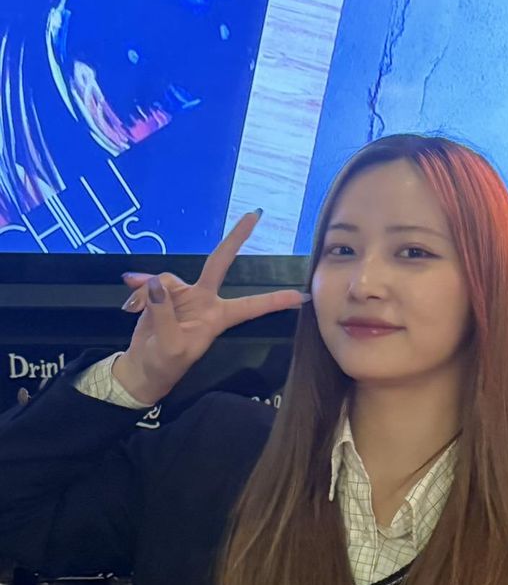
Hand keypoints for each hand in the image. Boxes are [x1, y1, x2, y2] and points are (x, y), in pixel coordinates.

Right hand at [114, 210, 308, 404]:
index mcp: (217, 318)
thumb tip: (158, 282)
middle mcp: (204, 302)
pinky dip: (138, 290)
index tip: (299, 295)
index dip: (274, 301)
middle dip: (235, 239)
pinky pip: (150, 282)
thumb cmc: (164, 364)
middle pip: (220, 263)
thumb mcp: (169, 345)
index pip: (250, 307)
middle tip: (254, 216)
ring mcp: (184, 296)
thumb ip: (164, 313)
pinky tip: (129, 300)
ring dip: (149, 292)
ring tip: (136, 311)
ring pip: (167, 279)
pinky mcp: (162, 294)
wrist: (142, 369)